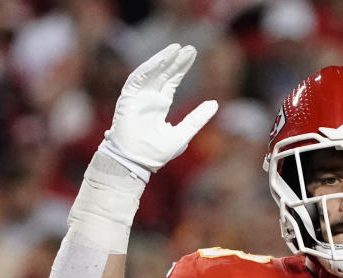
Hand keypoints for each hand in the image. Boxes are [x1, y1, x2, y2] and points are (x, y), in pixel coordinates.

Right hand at [99, 43, 217, 181]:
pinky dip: (149, 68)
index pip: (171, 81)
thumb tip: (215, 103)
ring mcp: (137, 98)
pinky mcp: (127, 99)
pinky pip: (138, 79)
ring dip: (162, 60)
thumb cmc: (156, 153)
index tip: (191, 54)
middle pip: (163, 74)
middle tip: (189, 48)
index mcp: (159, 106)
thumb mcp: (183, 133)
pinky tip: (161, 60)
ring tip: (176, 48)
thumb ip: (197, 118)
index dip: (181, 68)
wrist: (136, 163)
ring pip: (151, 73)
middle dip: (175, 61)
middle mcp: (148, 99)